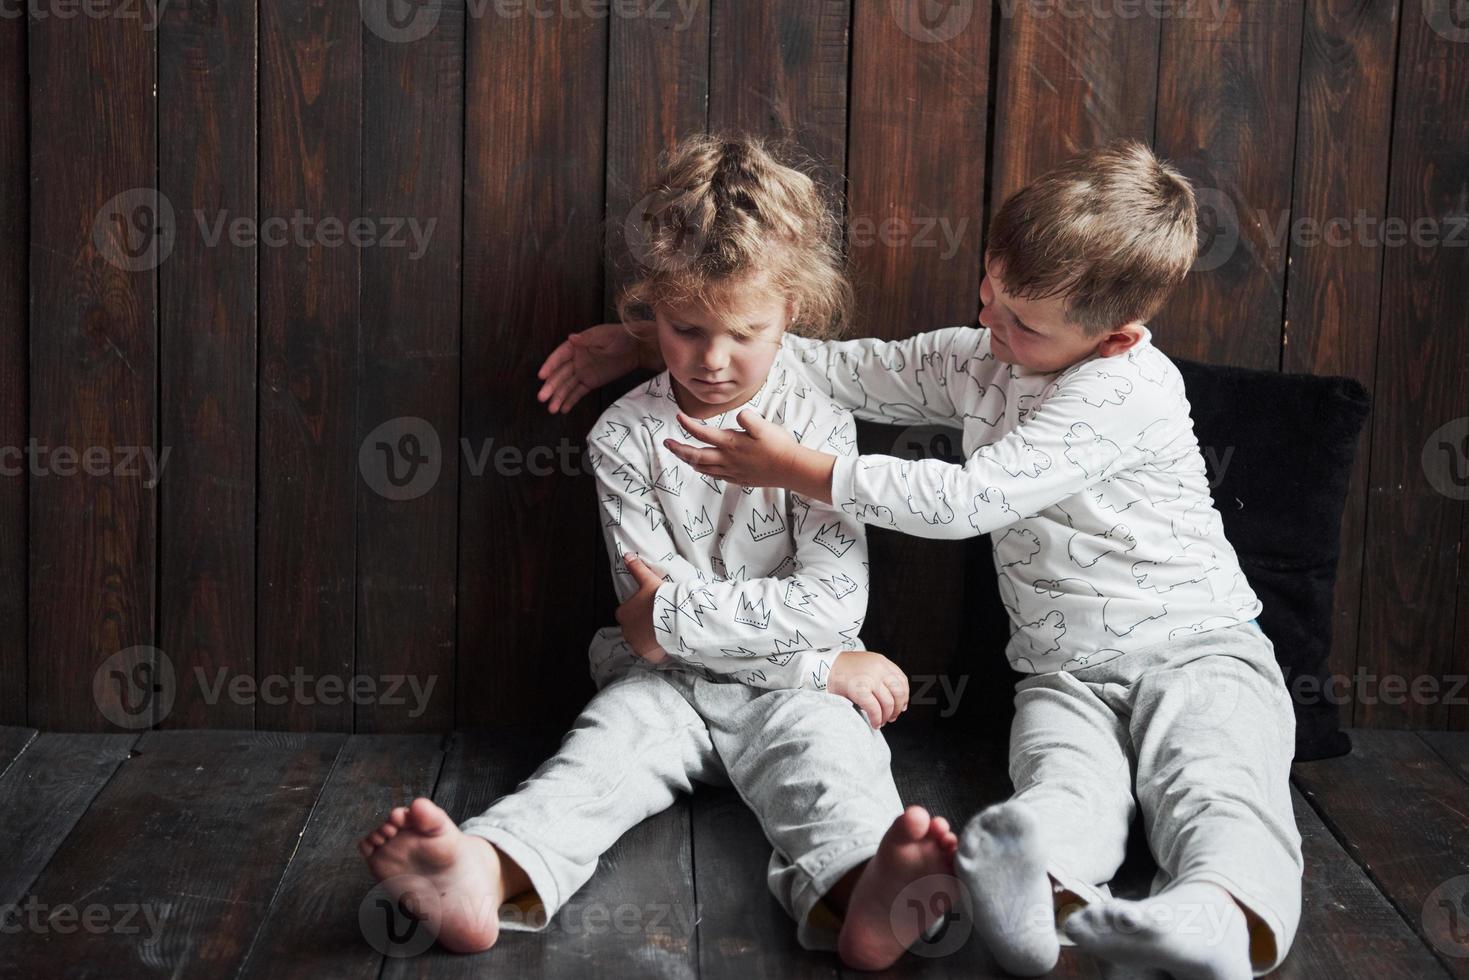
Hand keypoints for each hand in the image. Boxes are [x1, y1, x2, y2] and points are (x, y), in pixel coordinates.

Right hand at [536, 322, 659, 413]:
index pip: (559, 356)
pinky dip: (570, 400)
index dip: (550, 365)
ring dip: (559, 397)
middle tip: (542, 397)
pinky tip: (563, 409)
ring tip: (552, 409)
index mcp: (576, 346)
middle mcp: (576, 360)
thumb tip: (571, 338)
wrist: (637, 348)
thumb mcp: (604, 336)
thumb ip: (587, 339)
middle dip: (551, 386)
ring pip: (567, 386)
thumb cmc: (620, 337)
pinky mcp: (590, 382)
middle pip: (560, 374)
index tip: (541, 375)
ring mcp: (583, 372)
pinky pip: (578, 392)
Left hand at [615, 555, 668, 663]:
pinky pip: (652, 653)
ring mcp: (636, 644)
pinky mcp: (648, 655)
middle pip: (634, 627)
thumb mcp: (647, 580)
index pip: (627, 611)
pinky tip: (667, 642)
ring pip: (643, 640)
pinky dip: (658, 649)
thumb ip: (636, 568)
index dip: (639, 609)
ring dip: (651, 637)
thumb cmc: (659, 600)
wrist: (673, 619)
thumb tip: (627, 555)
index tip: (650, 608)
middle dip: (644, 624)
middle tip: (659, 619)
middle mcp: (626, 631)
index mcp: (623, 613)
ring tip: (664, 630)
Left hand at [664, 410, 836, 502]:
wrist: (791, 469)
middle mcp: (727, 459)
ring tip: (681, 455)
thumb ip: (749, 420)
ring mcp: (732, 471)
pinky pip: (715, 476)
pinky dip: (704, 471)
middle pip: (695, 455)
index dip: (688, 424)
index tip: (678, 416)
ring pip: (703, 468)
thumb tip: (738, 415)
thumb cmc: (779, 447)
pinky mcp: (738, 479)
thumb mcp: (765, 427)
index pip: (702, 434)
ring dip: (689, 460)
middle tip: (666, 443)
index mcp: (731, 444)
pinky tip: (704, 469)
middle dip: (678, 448)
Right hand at [827, 651, 908, 727]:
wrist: (820, 666)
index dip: (904, 696)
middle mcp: (878, 668)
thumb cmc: (840, 669)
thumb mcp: (865, 666)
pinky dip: (877, 719)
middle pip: (899, 692)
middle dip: (897, 708)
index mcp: (881, 661)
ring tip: (881, 722)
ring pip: (889, 703)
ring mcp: (869, 678)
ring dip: (887, 716)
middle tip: (892, 717)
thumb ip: (879, 676)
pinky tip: (874, 724)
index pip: (901, 680)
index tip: (901, 706)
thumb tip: (894, 700)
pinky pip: (874, 709)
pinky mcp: (858, 689)